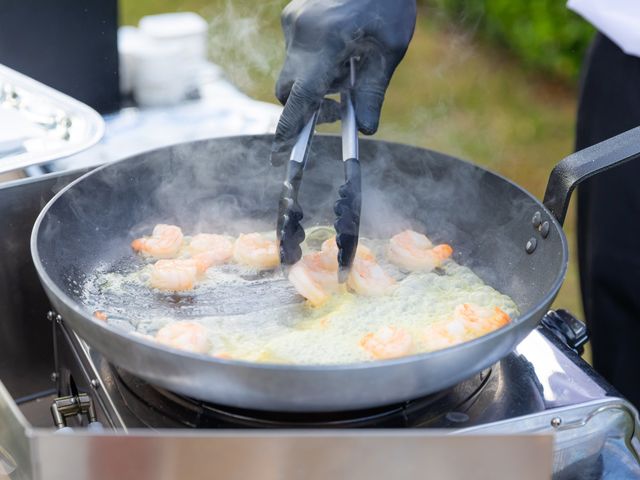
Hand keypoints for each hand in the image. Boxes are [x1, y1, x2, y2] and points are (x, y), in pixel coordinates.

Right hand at [271, 0, 416, 164]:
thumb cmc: (388, 1)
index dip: (288, 127)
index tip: (281, 151)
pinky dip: (314, 61)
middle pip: (288, 89)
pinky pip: (296, 52)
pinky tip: (339, 46)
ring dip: (315, 81)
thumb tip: (365, 129)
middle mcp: (300, 32)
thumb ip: (373, 91)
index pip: (299, 96)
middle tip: (337, 104)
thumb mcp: (390, 49)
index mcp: (325, 42)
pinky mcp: (292, 15)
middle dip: (307, 104)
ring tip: (348, 63)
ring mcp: (293, 21)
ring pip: (292, 71)